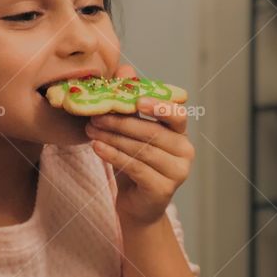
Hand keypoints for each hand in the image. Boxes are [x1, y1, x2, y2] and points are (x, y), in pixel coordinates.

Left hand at [86, 64, 193, 224]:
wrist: (136, 206)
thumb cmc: (135, 165)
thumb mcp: (132, 133)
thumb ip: (130, 103)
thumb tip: (125, 70)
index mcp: (180, 135)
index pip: (177, 115)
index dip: (159, 107)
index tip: (137, 100)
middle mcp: (185, 153)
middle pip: (152, 132)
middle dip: (122, 122)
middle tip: (96, 115)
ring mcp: (177, 173)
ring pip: (142, 149)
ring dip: (113, 137)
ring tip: (91, 129)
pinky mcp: (162, 190)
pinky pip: (135, 167)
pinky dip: (114, 155)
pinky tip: (97, 147)